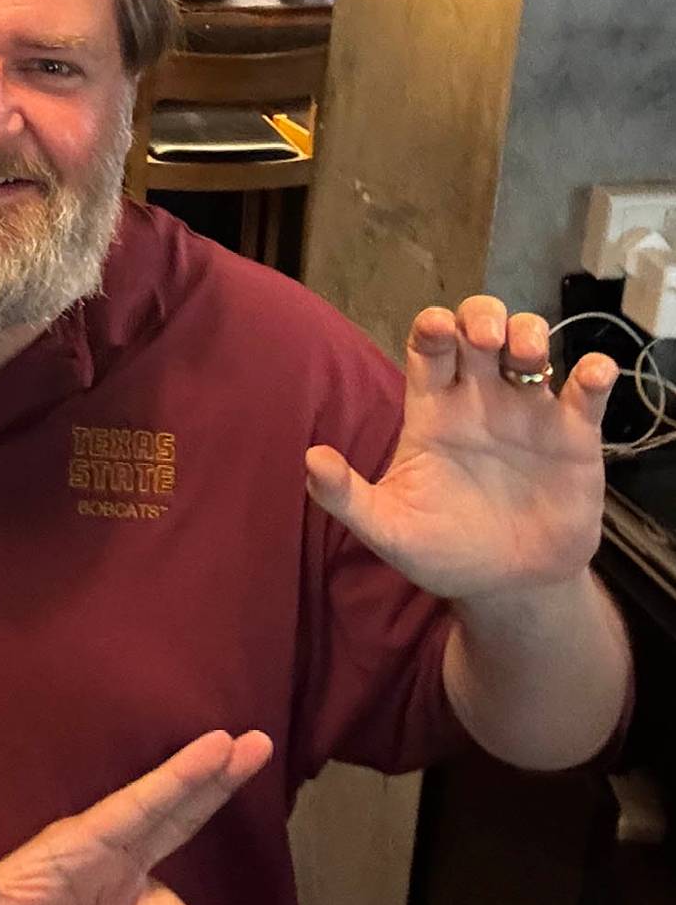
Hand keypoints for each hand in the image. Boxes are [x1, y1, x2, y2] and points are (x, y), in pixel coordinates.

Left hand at [304, 297, 618, 600]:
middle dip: (482, 316)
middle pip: (478, 329)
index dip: (433, 329)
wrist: (505, 587)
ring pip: (531, 344)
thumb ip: (346, 496)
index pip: (427, 349)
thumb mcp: (388, 528)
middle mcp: (479, 400)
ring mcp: (528, 413)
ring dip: (531, 333)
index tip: (438, 330)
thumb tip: (311, 459)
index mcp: (432, 412)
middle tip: (484, 338)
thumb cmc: (442, 551)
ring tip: (527, 357)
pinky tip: (588, 375)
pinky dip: (594, 372)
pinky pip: (586, 389)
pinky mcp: (573, 436)